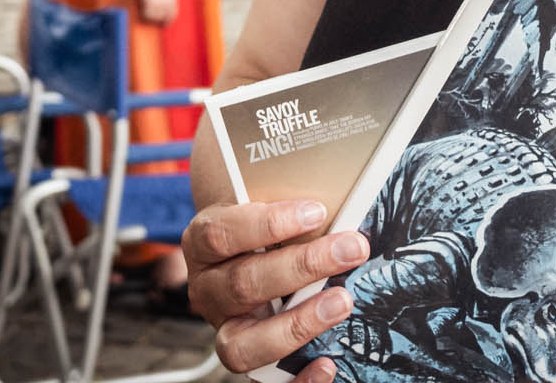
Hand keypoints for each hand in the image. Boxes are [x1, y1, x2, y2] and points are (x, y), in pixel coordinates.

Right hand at [182, 198, 369, 375]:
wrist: (246, 252)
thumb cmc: (265, 225)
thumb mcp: (267, 202)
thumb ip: (289, 199)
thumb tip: (336, 192)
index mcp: (203, 242)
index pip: (222, 234)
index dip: (268, 224)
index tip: (316, 212)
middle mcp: (207, 289)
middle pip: (244, 283)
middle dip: (304, 265)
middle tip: (351, 248)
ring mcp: (224, 328)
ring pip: (244, 343)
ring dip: (297, 323)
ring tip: (341, 302)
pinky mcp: (248, 357)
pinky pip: (265, 381)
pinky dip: (297, 380)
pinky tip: (326, 363)